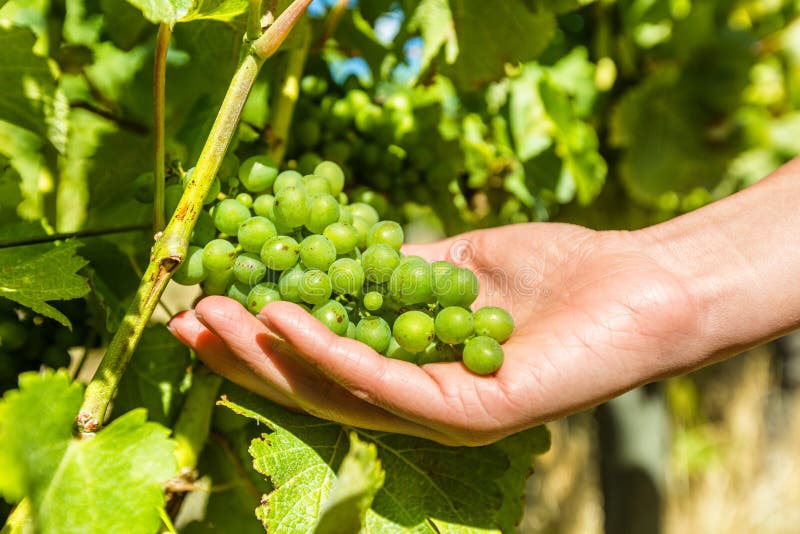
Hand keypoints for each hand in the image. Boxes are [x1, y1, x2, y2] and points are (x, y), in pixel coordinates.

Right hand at [168, 223, 697, 445]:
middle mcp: (419, 406)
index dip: (261, 335)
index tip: (211, 297)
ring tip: (212, 314)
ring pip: (335, 392)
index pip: (323, 360)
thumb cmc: (556, 273)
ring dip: (267, 353)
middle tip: (184, 317)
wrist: (638, 283)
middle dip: (243, 353)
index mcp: (415, 372)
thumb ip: (399, 274)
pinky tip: (281, 315)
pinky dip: (326, 350)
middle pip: (314, 385)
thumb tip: (337, 252)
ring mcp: (440, 419)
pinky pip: (381, 384)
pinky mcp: (466, 418)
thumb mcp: (456, 266)